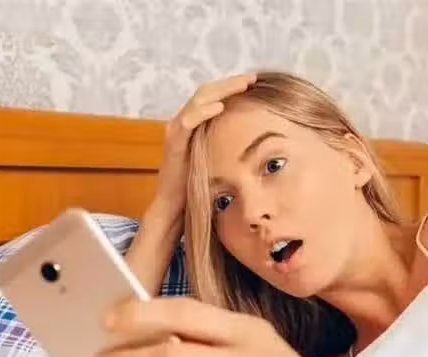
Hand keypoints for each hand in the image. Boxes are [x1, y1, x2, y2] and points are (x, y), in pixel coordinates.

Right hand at [154, 72, 257, 210]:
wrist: (175, 205)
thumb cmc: (197, 184)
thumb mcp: (217, 158)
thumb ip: (227, 143)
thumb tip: (255, 137)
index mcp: (193, 124)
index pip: (212, 96)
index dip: (232, 86)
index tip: (254, 82)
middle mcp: (182, 122)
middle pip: (207, 92)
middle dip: (230, 83)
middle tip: (252, 78)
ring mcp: (176, 131)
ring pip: (198, 100)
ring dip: (221, 90)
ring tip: (242, 85)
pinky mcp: (173, 143)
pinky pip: (187, 122)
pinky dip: (202, 112)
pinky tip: (219, 107)